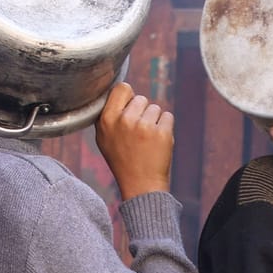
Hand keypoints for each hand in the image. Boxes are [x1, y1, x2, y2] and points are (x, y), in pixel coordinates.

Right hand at [94, 82, 173, 200]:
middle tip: (139, 133)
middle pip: (141, 98)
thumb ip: (109, 115)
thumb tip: (119, 92)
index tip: (130, 108)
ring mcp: (144, 126)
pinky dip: (166, 127)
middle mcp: (124, 120)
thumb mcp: (105, 138)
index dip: (129, 96)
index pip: (122, 88)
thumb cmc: (123, 160)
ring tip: (147, 140)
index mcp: (107, 120)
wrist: (141, 184)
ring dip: (154, 121)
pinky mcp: (162, 132)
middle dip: (143, 112)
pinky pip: (168, 116)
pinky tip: (158, 142)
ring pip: (155, 108)